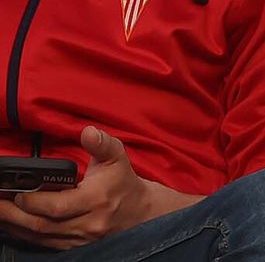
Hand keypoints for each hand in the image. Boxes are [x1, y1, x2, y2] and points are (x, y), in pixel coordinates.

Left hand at [0, 128, 196, 247]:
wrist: (138, 214)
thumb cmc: (123, 183)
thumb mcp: (117, 157)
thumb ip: (102, 143)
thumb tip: (87, 131)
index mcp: (96, 199)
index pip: (58, 206)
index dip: (35, 201)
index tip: (17, 192)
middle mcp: (85, 223)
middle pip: (42, 224)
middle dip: (14, 215)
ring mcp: (77, 239)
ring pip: (39, 237)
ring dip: (15, 226)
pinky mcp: (71, 246)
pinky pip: (42, 244)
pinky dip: (24, 235)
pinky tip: (12, 226)